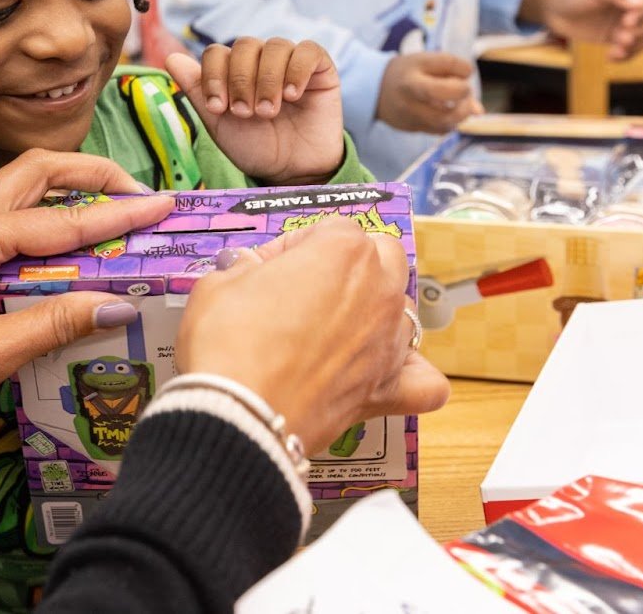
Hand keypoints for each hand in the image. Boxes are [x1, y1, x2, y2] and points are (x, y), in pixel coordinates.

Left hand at [0, 151, 175, 449]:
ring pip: (22, 189)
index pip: (63, 220)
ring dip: (69, 191)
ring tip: (113, 207)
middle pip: (39, 172)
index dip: (119, 214)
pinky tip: (69, 246)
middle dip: (93, 174)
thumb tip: (119, 305)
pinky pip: (10, 218)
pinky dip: (47, 218)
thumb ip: (56, 325)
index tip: (163, 206)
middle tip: (139, 192)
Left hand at [166, 40, 343, 184]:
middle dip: (240, 80)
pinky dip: (297, 69)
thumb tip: (171, 58)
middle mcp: (260, 60)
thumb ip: (197, 91)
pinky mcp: (320, 69)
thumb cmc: (255, 147)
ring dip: (267, 79)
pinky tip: (293, 95)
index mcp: (233, 70)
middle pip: (244, 45)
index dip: (214, 76)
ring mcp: (290, 62)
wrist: (292, 171)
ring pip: (275, 46)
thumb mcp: (219, 124)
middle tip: (246, 114)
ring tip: (269, 112)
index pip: (217, 52)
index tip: (218, 108)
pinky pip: (309, 51)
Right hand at [178, 219, 449, 449]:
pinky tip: (386, 373)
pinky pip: (424, 381)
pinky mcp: (387, 389)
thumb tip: (247, 270)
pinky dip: (411, 376)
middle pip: (382, 257)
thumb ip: (245, 269)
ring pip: (404, 310)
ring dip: (376, 312)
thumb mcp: (219, 284)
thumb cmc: (228, 342)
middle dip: (348, 266)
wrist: (238, 412)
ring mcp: (389, 340)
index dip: (292, 248)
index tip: (267, 268)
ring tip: (335, 331)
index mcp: (343, 251)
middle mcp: (379, 290)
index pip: (328, 230)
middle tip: (305, 289)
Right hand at [376, 52, 481, 133]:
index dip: (463, 74)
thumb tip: (478, 110)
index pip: (444, 76)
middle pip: (443, 106)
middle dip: (464, 98)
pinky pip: (439, 131)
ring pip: (444, 123)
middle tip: (465, 92)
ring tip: (460, 104)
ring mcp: (409, 117)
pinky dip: (450, 122)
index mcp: (412, 78)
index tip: (463, 73)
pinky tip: (448, 112)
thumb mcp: (426, 61)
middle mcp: (408, 100)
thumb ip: (455, 75)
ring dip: (461, 114)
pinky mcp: (411, 129)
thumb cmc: (408, 72)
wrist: (375, 89)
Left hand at [520, 0, 642, 60]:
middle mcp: (630, 7)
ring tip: (616, 51)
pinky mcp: (614, 38)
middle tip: (621, 38)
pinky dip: (625, 56)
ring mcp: (623, 23)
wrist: (550, 7)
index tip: (627, 21)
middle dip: (640, 32)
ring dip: (635, 47)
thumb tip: (640, 3)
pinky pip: (630, 50)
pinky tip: (610, 57)